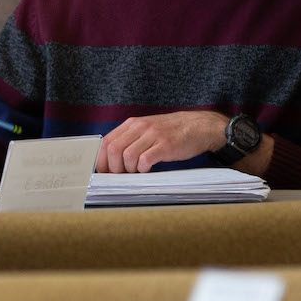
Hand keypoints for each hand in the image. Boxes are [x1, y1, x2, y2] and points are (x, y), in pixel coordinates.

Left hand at [95, 110, 228, 172]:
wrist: (199, 126)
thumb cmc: (171, 132)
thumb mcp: (147, 129)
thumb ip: (130, 139)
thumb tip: (111, 160)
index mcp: (132, 124)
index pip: (106, 142)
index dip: (101, 160)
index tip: (104, 172)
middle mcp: (140, 127)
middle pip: (113, 149)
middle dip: (113, 168)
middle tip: (120, 176)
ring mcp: (153, 135)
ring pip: (127, 156)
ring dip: (128, 170)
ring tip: (136, 172)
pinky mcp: (165, 145)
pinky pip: (145, 160)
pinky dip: (142, 169)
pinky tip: (148, 170)